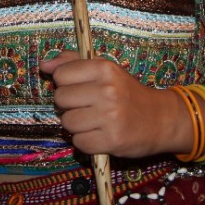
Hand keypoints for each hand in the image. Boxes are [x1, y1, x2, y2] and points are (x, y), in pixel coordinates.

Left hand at [40, 52, 186, 158]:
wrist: (160, 119)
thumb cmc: (127, 93)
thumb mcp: (105, 70)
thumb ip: (72, 62)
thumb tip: (44, 65)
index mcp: (105, 68)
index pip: (61, 74)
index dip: (66, 83)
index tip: (80, 88)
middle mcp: (107, 91)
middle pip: (60, 99)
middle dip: (69, 105)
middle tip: (87, 106)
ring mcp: (110, 117)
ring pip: (67, 122)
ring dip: (76, 125)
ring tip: (94, 121)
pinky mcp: (112, 140)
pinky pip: (78, 142)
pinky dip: (85, 142)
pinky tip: (99, 135)